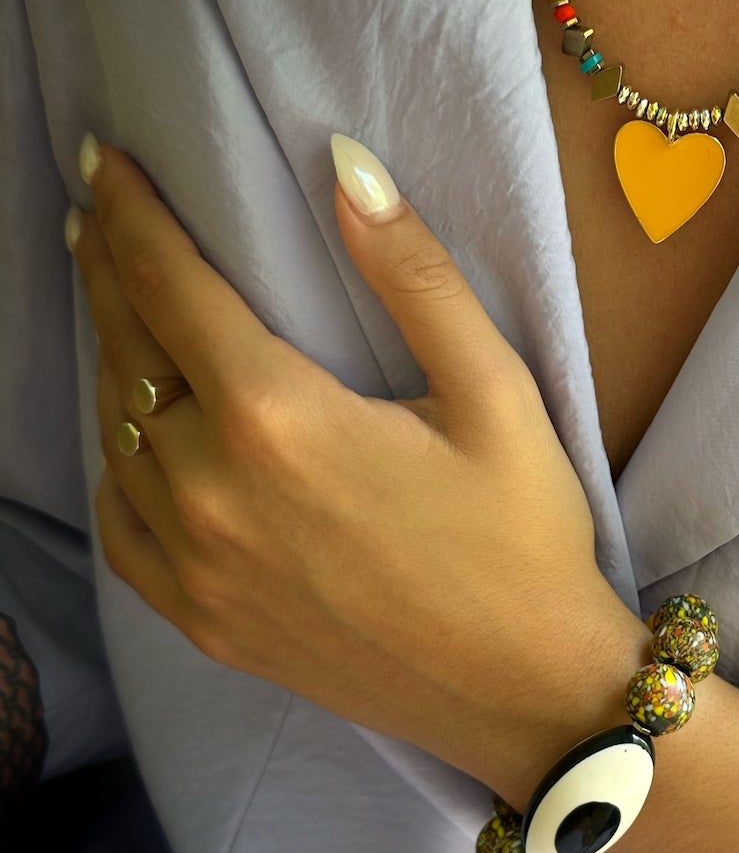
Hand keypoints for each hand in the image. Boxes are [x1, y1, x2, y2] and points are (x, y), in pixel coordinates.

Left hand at [66, 133, 646, 788]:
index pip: (166, 285)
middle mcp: (209, 490)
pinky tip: (135, 433)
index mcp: (277, 419)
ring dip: (113, 357)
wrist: (524, 692)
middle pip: (127, 352)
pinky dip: (116, 459)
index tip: (104, 160)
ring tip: (121, 306)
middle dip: (108, 270)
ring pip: (115, 433)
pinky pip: (121, 521)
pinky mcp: (202, 622)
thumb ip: (416, 278)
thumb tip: (348, 167)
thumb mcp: (497, 395)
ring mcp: (195, 567)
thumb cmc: (524, 539)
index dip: (130, 214)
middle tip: (99, 212)